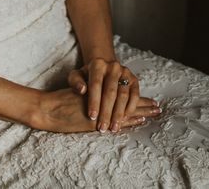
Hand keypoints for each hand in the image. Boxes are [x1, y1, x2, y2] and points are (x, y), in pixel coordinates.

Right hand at [33, 87, 157, 133]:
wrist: (49, 108)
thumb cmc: (62, 101)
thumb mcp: (78, 90)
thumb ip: (93, 92)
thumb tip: (107, 94)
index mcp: (98, 89)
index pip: (121, 93)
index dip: (135, 97)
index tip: (149, 100)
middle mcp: (101, 98)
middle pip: (126, 100)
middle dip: (143, 104)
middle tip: (158, 107)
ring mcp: (101, 109)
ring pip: (125, 109)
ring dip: (141, 111)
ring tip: (155, 112)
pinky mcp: (97, 119)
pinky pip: (117, 119)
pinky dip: (130, 119)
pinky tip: (140, 120)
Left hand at [67, 58, 159, 131]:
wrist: (104, 69)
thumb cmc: (88, 76)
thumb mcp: (77, 76)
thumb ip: (75, 82)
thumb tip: (82, 90)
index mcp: (98, 64)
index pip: (96, 84)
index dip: (94, 101)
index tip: (92, 117)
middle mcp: (113, 67)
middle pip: (111, 92)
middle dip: (106, 112)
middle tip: (103, 128)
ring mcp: (125, 73)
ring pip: (123, 95)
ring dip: (118, 114)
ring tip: (113, 128)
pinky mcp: (134, 80)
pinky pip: (134, 96)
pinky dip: (130, 109)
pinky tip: (123, 120)